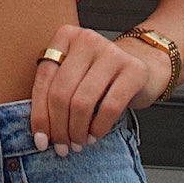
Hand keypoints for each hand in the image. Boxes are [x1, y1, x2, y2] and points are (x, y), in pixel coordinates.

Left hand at [30, 25, 170, 155]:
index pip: (44, 79)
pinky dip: (98, 128)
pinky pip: (109, 107)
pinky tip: (94, 135)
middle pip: (61, 92)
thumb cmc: (101, 75)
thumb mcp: (74, 75)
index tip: (39, 140)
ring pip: (82, 102)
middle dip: (58, 127)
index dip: (39, 114)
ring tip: (77, 143)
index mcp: (66, 36)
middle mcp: (87, 39)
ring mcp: (112, 52)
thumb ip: (54, 92)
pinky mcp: (134, 69)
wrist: (143, 66)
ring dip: (76, 131)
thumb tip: (40, 133)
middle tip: (61, 146)